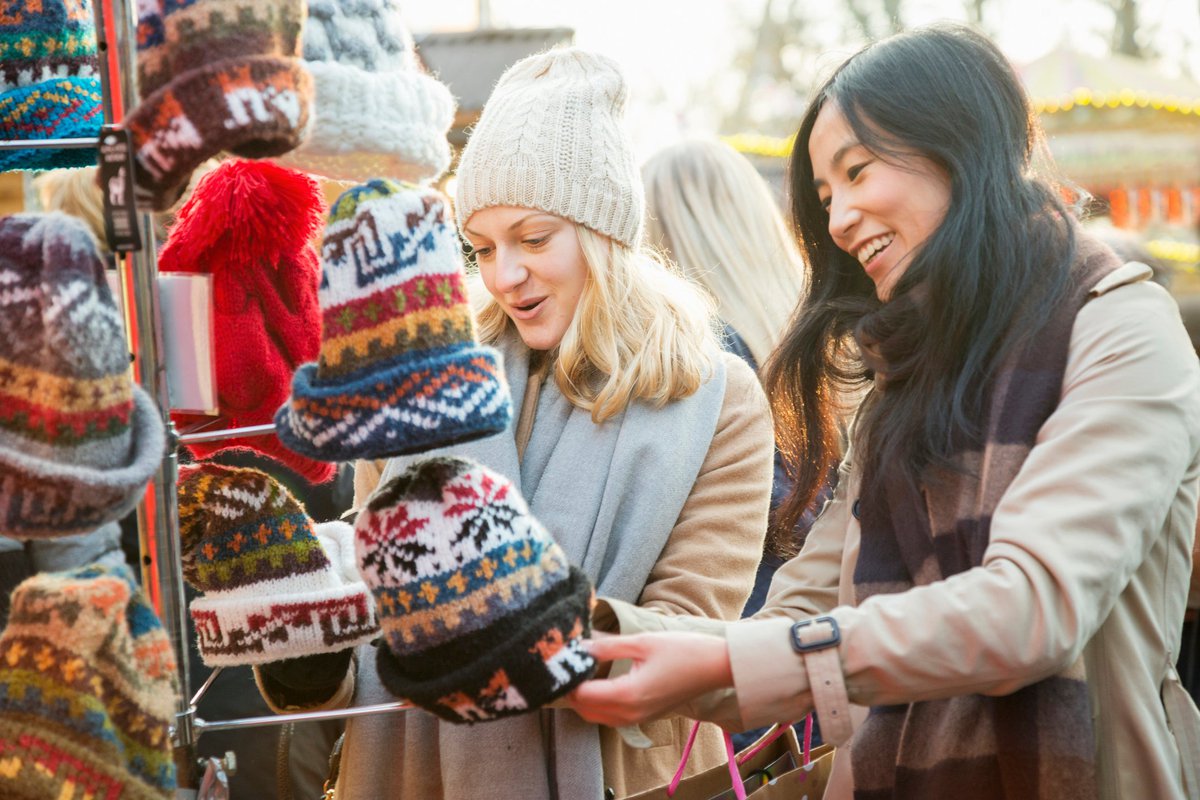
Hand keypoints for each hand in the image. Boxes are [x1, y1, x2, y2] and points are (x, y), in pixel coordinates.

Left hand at [567, 632, 732, 726]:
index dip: (568, 678)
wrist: (717, 667)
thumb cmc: (683, 650)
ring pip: (597, 716)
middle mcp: (630, 714)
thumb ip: (607, 646)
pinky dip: (599, 704)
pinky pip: (611, 717)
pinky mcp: (645, 716)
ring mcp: (638, 718)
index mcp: (627, 695)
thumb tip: (579, 646)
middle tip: (567, 665)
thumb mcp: (642, 642)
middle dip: (571, 691)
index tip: (561, 658)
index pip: (582, 695)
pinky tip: (599, 681)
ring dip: (584, 699)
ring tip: (580, 671)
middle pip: (585, 710)